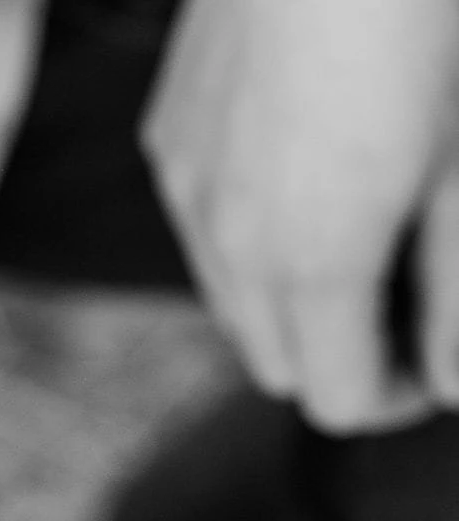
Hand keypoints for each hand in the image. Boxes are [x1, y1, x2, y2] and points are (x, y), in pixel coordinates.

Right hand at [145, 0, 458, 432]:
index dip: (400, 396)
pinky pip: (210, 227)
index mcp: (315, 259)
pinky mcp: (173, 134)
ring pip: (236, 303)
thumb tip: (448, 380)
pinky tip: (316, 160)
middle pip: (280, 364)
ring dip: (300, 298)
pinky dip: (258, 232)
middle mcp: (232, 242)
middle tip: (418, 301)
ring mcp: (191, 186)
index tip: (440, 361)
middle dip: (347, 355)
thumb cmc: (426, 15)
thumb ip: (458, 288)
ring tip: (370, 229)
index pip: (337, 399)